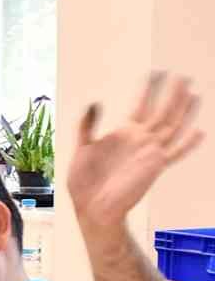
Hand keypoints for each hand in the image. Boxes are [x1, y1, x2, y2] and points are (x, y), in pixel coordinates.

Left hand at [69, 73, 202, 230]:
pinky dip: (187, 144)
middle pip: (162, 112)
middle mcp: (141, 140)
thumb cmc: (84, 181)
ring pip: (172, 126)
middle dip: (172, 94)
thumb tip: (94, 102)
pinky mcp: (155, 167)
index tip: (156, 73)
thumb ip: (87, 125)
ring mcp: (150, 152)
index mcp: (124, 133)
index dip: (149, 89)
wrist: (91, 206)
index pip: (141, 105)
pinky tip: (199, 132)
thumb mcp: (82, 147)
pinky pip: (175, 154)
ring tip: (193, 93)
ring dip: (183, 111)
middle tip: (183, 77)